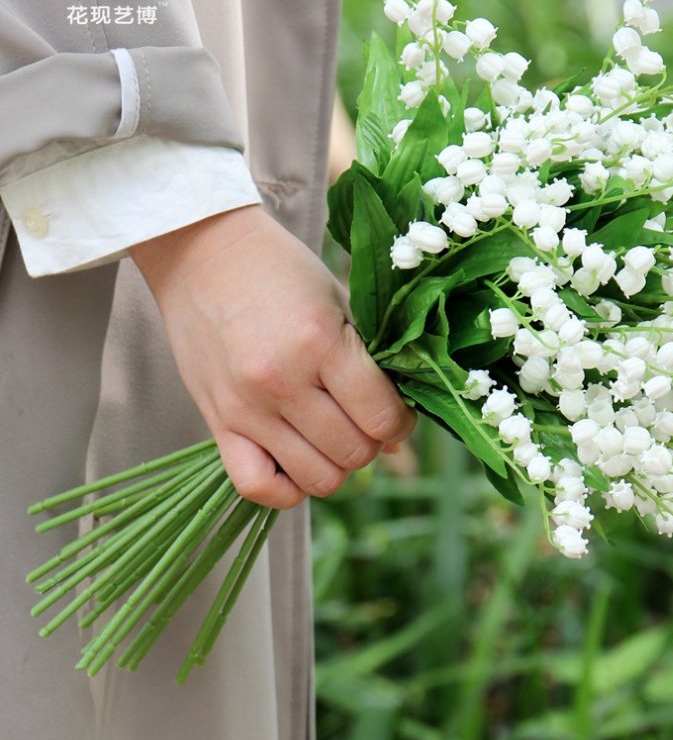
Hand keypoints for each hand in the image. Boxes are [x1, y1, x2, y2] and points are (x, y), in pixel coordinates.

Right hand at [130, 205, 415, 508]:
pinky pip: (257, 487)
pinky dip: (287, 488)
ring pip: (317, 479)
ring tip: (335, 435)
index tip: (398, 411)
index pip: (381, 416)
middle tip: (366, 418)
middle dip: (374, 441)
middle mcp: (281, 382)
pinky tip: (298, 459)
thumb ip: (371, 365)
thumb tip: (396, 437)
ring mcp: (246, 408)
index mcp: (319, 343)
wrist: (204, 251)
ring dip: (338, 464)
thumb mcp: (339, 303)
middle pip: (353, 452)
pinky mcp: (217, 423)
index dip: (401, 421)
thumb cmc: (281, 270)